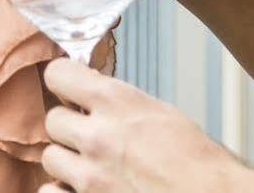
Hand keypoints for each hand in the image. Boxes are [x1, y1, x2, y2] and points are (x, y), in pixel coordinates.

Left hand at [40, 57, 253, 192]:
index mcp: (118, 102)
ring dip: (69, 163)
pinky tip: (83, 191)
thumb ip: (121, 105)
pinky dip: (63, 192)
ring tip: (95, 169)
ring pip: (50, 157)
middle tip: (94, 140)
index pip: (58, 73)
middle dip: (72, 129)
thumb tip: (92, 96)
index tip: (72, 92)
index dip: (65, 83)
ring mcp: (90, 176)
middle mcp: (98, 136)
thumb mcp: (163, 116)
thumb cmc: (203, 167)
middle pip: (53, 120)